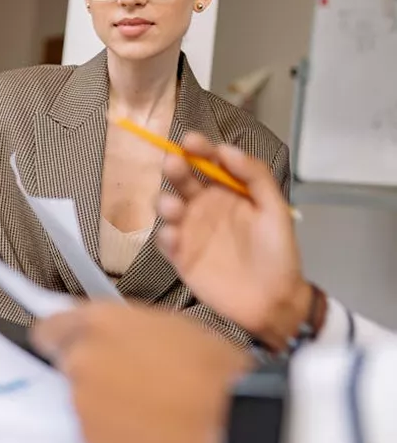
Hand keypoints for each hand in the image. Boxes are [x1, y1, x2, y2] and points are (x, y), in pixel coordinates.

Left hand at [32, 303, 251, 442]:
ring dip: (102, 400)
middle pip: (67, 364)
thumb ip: (118, 323)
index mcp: (100, 322)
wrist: (233, 419)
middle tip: (129, 374)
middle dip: (90, 368)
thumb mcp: (164, 321)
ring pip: (80, 399)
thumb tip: (100, 330)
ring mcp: (84, 404)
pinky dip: (113, 431)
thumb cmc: (211, 367)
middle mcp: (83, 360)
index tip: (67, 342)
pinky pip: (94, 432)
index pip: (49, 327)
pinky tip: (147, 426)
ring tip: (147, 403)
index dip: (62, 335)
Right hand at [157, 134, 311, 352]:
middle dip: (175, 168)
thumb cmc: (278, 253)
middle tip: (174, 163)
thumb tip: (226, 148)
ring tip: (174, 207)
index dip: (198, 148)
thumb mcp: (275, 209)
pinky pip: (165, 242)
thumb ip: (255, 176)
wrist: (274, 301)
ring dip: (165, 202)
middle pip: (182, 180)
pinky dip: (165, 236)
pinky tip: (174, 237)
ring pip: (167, 208)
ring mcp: (190, 230)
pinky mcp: (180, 257)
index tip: (190, 141)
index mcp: (227, 190)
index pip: (207, 161)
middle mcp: (204, 205)